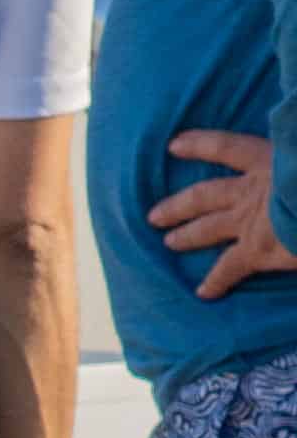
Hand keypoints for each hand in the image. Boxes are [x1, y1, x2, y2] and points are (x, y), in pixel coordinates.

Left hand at [157, 129, 285, 300]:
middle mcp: (251, 190)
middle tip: (154, 215)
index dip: (199, 144)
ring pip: (207, 228)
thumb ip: (290, 149)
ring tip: (168, 242)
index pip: (228, 148)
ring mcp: (249, 220)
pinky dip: (216, 281)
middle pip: (204, 194)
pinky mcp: (257, 250)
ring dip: (186, 236)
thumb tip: (287, 151)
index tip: (174, 144)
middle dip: (178, 205)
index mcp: (270, 159)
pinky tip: (204, 293)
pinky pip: (230, 269)